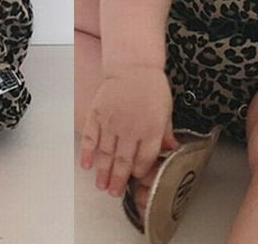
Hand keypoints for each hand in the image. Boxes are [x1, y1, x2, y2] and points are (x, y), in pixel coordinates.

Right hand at [79, 66, 175, 196]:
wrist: (133, 65)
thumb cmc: (151, 86)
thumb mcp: (166, 110)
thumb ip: (166, 132)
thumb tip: (171, 150)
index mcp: (152, 129)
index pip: (144, 160)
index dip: (138, 171)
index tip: (134, 177)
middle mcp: (131, 128)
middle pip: (123, 161)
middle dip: (118, 180)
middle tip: (113, 192)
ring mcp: (112, 121)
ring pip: (106, 153)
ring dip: (102, 171)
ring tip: (101, 186)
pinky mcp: (97, 113)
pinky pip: (91, 137)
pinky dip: (87, 152)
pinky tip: (86, 164)